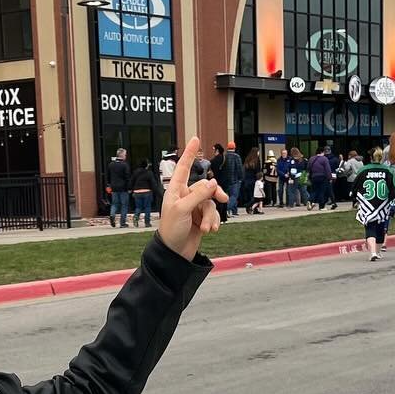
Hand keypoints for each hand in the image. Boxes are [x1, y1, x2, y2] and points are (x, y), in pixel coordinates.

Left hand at [155, 134, 228, 260]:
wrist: (174, 254)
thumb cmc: (171, 230)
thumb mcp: (183, 210)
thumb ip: (199, 195)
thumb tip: (213, 183)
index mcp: (176, 191)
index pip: (183, 167)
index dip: (190, 153)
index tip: (195, 139)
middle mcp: (185, 197)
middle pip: (206, 187)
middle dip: (214, 195)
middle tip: (223, 199)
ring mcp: (194, 208)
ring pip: (211, 202)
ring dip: (211, 215)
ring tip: (206, 228)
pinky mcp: (201, 219)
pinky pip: (213, 214)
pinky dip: (214, 221)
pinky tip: (210, 231)